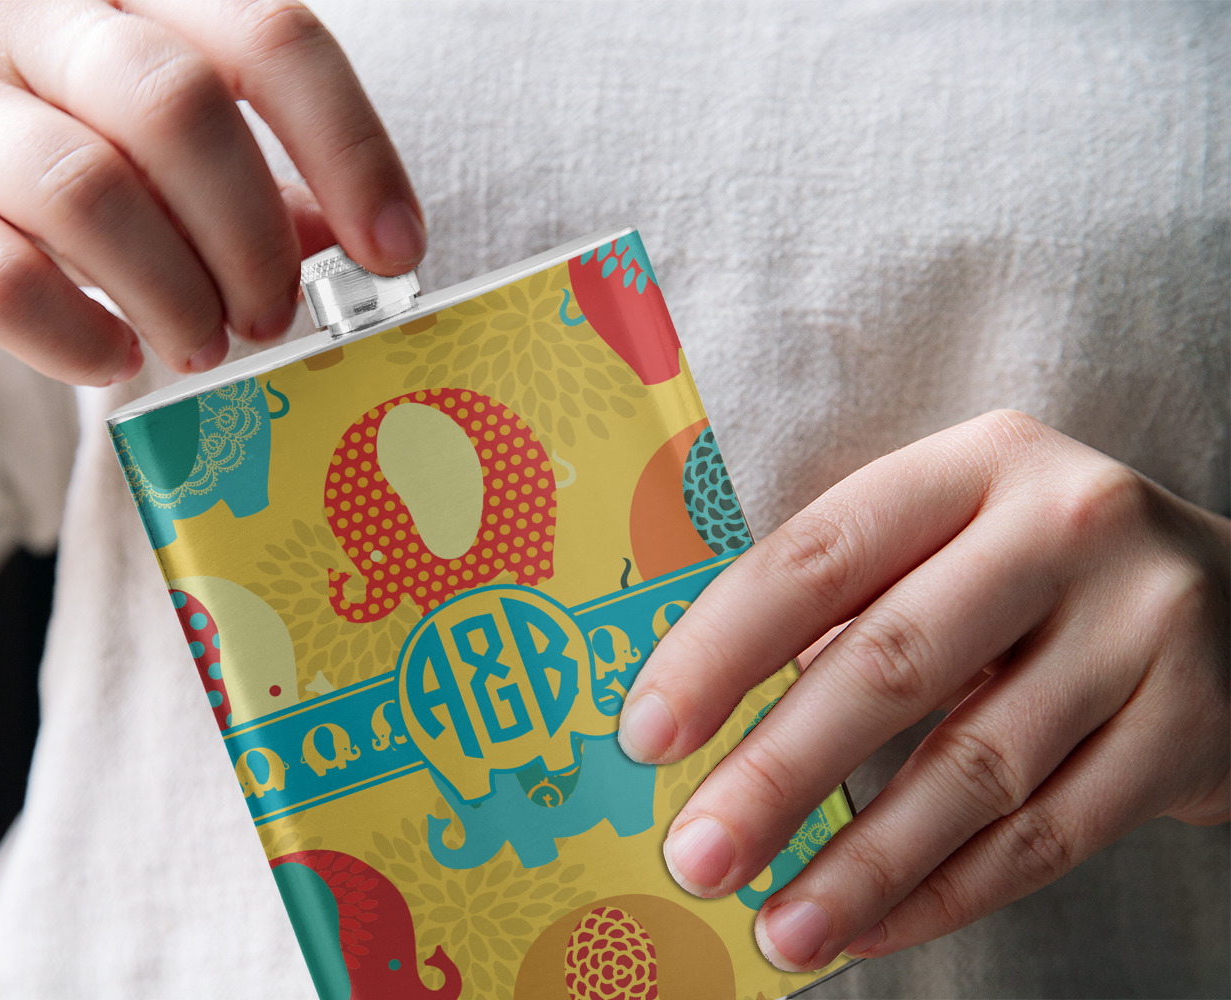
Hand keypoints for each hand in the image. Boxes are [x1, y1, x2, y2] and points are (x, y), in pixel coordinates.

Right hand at [0, 0, 422, 383]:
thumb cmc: (66, 190)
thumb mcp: (175, 172)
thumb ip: (266, 190)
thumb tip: (364, 250)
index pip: (268, 34)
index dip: (349, 148)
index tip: (396, 253)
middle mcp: (29, 20)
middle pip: (176, 105)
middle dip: (249, 235)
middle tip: (273, 319)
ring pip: (86, 188)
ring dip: (173, 292)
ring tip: (201, 347)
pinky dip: (76, 335)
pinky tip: (113, 360)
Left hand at [616, 410, 1228, 970]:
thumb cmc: (1033, 573)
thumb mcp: (948, 541)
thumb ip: (844, 601)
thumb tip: (697, 719)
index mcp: (971, 467)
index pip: (818, 556)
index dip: (720, 650)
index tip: (645, 734)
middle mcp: (1063, 529)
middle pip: (891, 663)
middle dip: (778, 774)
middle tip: (697, 856)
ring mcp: (1141, 630)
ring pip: (973, 769)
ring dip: (860, 865)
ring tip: (778, 926)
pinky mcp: (1193, 729)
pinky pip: (1048, 836)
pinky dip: (946, 894)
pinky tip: (868, 928)